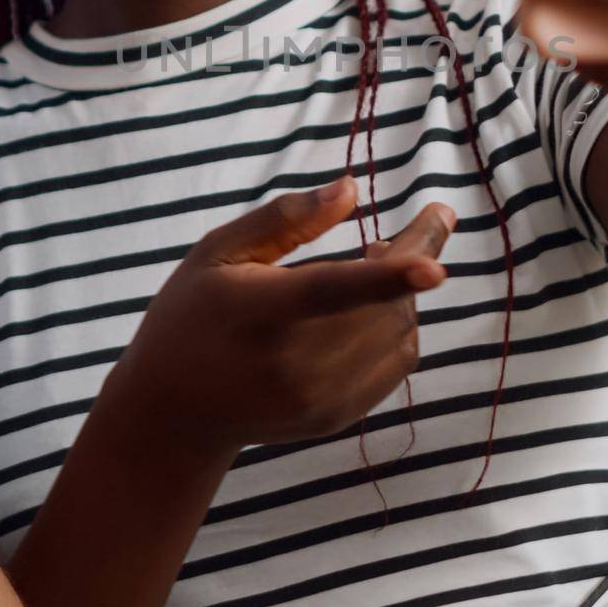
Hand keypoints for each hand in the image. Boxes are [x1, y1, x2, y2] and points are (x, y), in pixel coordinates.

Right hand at [127, 178, 456, 456]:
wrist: (173, 414)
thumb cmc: (194, 314)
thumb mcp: (218, 251)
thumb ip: (284, 218)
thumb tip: (351, 189)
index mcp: (257, 311)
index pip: (328, 292)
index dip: (384, 278)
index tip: (434, 265)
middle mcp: (290, 363)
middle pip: (381, 308)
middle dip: (416, 256)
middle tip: (417, 224)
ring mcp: (316, 398)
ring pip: (399, 332)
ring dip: (405, 291)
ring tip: (375, 260)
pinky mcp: (336, 417)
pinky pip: (398, 363)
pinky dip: (399, 325)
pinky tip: (370, 306)